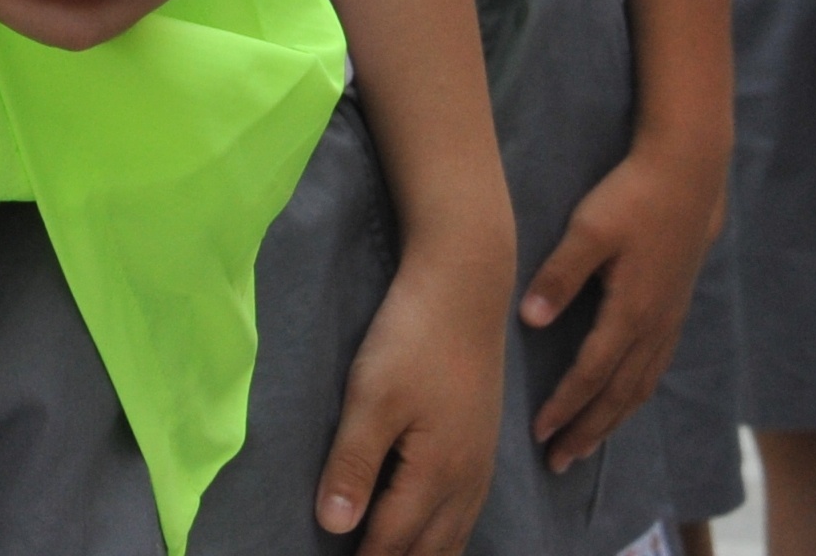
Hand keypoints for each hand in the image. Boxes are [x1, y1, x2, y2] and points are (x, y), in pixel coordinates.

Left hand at [317, 244, 504, 554]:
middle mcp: (466, 481)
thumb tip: (332, 527)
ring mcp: (480, 465)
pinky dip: (444, 538)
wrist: (466, 287)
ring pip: (453, 538)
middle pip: (428, 550)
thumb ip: (353, 465)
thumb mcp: (372, 397)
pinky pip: (465, 515)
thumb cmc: (413, 337)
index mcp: (436, 475)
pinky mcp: (483, 446)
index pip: (391, 542)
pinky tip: (432, 537)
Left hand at [517, 138, 723, 469]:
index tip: (540, 434)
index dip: (566, 407)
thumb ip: (560, 275)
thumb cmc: (633, 195)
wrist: (690, 173)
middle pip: (618, 396)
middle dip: (586, 431)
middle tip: (558, 462)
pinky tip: (621, 403)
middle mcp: (655, 326)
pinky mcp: (675, 310)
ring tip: (584, 446)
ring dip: (610, 421)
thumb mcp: (590, 228)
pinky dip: (633, 397)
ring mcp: (669, 321)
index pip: (592, 374)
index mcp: (632, 311)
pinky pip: (654, 370)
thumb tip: (530, 319)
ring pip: (639, 388)